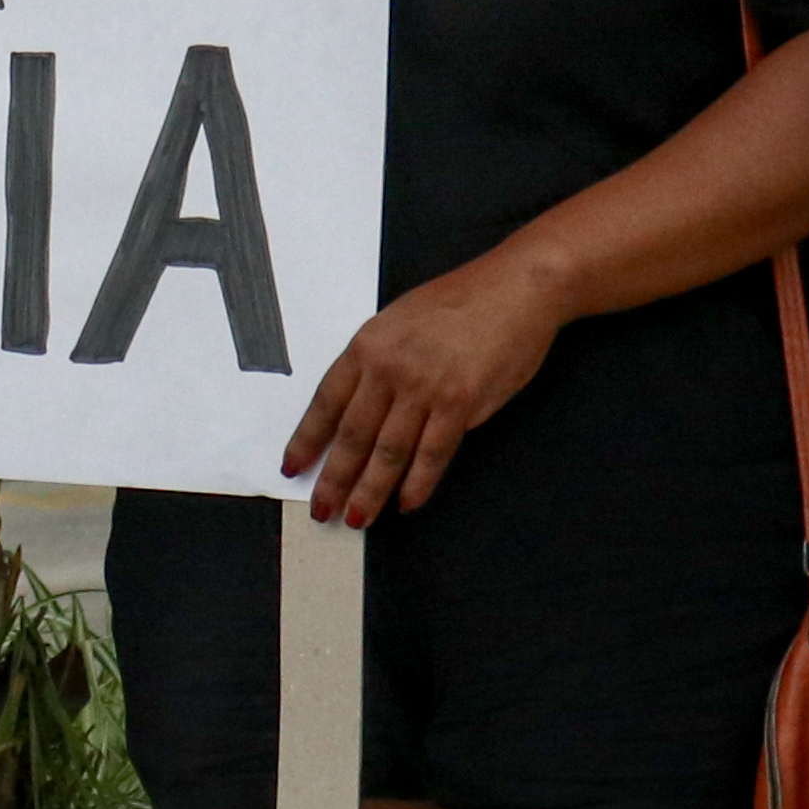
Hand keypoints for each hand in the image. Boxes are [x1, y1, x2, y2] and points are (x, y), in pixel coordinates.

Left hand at [281, 247, 569, 525]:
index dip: (306, 441)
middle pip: (352, 436)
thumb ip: (375, 364)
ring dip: (370, 492)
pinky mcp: (462, 403)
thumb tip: (357, 411)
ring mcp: (425, 387)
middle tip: (320, 510)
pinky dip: (417, 484)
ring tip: (355, 519)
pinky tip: (405, 503)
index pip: (325, 404)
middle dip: (333, 479)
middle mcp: (389, 369)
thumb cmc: (458, 303)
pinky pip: (433, 454)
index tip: (292, 468)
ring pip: (388, 452)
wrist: (517, 288)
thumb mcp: (397, 321)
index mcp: (366, 347)